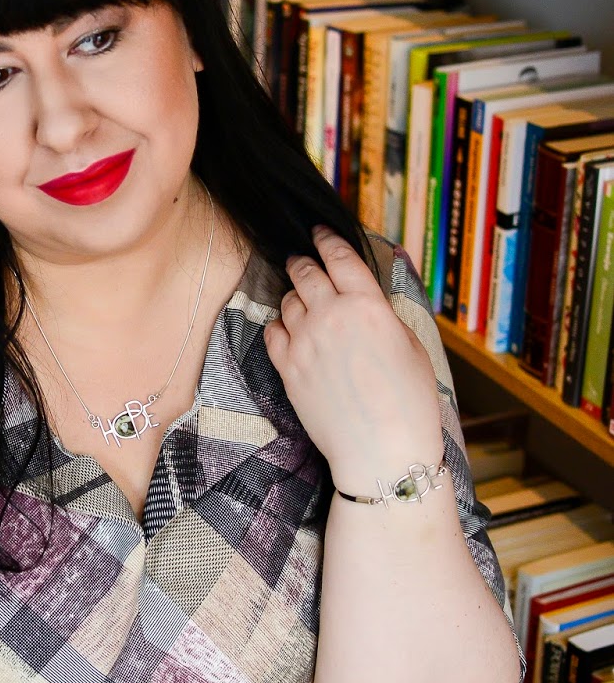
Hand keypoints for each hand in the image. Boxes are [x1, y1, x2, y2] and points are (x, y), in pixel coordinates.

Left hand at [263, 226, 443, 492]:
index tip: (319, 231)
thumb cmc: (408, 403)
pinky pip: (272, 332)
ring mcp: (304, 342)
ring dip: (293, 296)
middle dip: (303, 262)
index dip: (327, 239)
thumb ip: (382, 315)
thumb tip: (366, 301)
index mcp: (368, 305)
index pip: (339, 256)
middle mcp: (331, 316)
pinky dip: (279, 326)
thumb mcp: (410, 345)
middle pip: (305, 273)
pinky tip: (288, 330)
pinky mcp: (287, 369)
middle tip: (302, 260)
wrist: (381, 451)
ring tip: (301, 301)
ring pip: (287, 302)